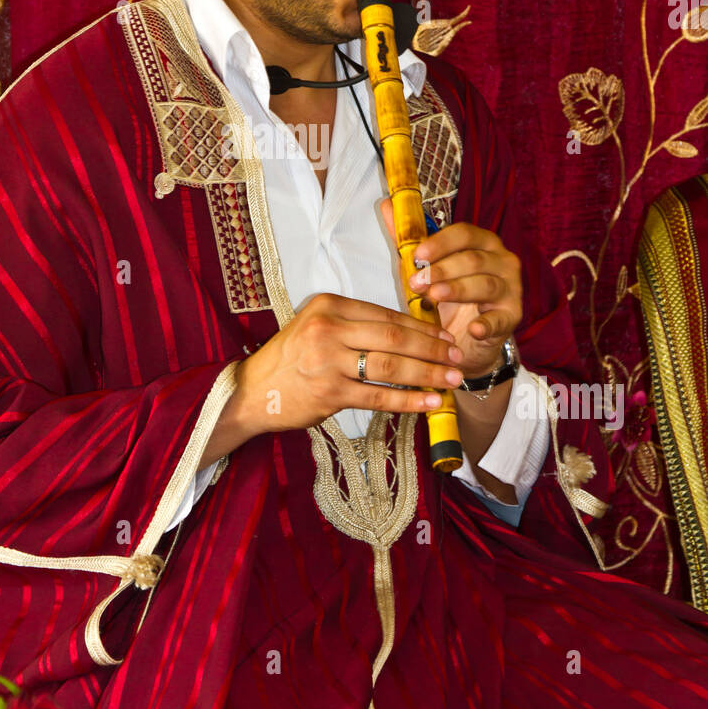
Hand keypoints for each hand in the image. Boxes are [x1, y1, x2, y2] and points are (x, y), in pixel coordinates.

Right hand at [229, 291, 467, 438]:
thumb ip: (354, 326)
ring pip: (390, 366)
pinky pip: (378, 397)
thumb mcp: (316, 327)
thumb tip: (407, 334)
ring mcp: (328, 362)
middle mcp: (328, 329)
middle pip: (393, 337)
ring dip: (427, 373)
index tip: (445, 335)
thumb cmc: (289, 359)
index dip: (421, 326)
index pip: (386, 314)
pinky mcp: (330, 394)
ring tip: (451, 379)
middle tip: (456, 356)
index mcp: (328, 306)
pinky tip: (430, 402)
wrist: (252, 392)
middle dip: (432, 348)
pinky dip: (408, 400)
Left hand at [380, 199, 521, 378]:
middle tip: (417, 282)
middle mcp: (501, 260)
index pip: (465, 233)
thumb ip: (408, 239)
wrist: (465, 337)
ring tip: (433, 297)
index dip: (441, 243)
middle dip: (442, 270)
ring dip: (457, 289)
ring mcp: (511, 288)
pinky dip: (487, 324)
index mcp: (482, 242)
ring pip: (485, 284)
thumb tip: (386, 204)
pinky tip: (474, 329)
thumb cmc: (447, 295)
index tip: (418, 255)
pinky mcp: (512, 316)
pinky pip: (500, 318)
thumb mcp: (426, 267)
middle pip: (473, 259)